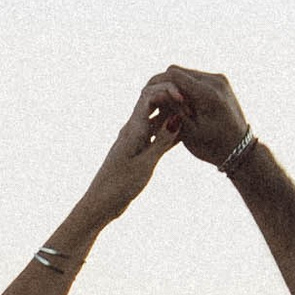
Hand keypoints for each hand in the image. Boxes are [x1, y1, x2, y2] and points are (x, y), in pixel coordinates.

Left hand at [72, 83, 184, 232]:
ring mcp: (136, 140)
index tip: (185, 100)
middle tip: (193, 108)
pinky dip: (169, 134)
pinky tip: (185, 136)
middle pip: (153, 102)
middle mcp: (133, 130)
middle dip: (172, 99)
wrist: (101, 203)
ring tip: (193, 119)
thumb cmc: (120, 185)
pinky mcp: (138, 152)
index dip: (168, 91)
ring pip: (156, 119)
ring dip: (173, 116)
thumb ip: (162, 140)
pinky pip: (156, 136)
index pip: (150, 95)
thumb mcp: (145, 163)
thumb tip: (177, 117)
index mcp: (133, 128)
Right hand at [152, 64, 249, 168]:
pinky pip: (196, 78)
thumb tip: (156, 92)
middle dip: (165, 84)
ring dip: (175, 85)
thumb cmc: (213, 147)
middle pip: (179, 71)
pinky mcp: (222, 82)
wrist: (240, 150)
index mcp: (207, 94)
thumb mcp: (188, 131)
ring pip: (187, 73)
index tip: (145, 94)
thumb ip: (172, 109)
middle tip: (154, 100)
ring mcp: (220, 80)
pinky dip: (186, 87)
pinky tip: (182, 102)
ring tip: (168, 103)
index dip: (157, 83)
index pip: (174, 76)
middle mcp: (215, 82)